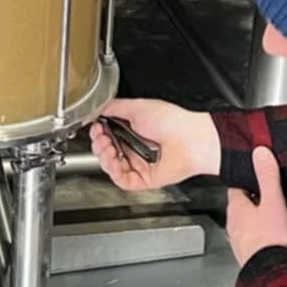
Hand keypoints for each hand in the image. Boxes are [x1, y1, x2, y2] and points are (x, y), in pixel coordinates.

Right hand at [87, 98, 220, 190]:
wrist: (190, 139)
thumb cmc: (172, 121)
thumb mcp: (138, 106)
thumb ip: (114, 107)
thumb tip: (98, 110)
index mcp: (133, 130)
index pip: (107, 136)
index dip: (98, 133)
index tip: (96, 128)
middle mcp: (135, 148)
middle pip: (105, 152)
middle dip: (98, 144)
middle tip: (100, 137)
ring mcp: (138, 164)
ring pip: (111, 167)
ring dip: (103, 157)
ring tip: (107, 147)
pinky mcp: (143, 179)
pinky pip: (122, 180)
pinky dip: (113, 171)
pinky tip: (114, 161)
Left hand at [226, 147, 286, 267]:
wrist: (271, 272)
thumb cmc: (268, 238)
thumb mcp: (272, 201)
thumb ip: (268, 177)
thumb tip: (259, 153)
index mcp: (237, 208)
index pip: (239, 186)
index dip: (252, 179)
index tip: (264, 173)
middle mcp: (237, 223)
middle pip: (256, 203)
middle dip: (277, 199)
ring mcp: (245, 238)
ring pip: (266, 220)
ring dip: (285, 216)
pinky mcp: (256, 251)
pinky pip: (270, 235)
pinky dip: (283, 231)